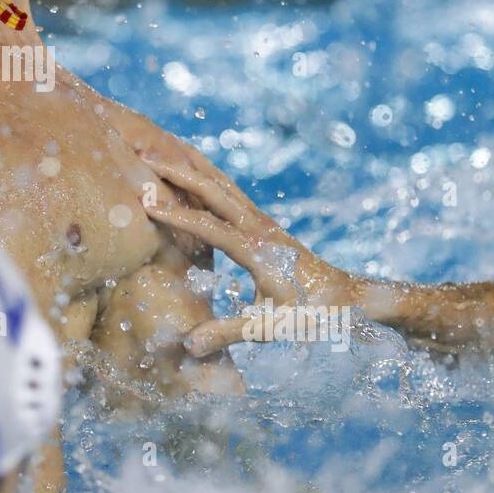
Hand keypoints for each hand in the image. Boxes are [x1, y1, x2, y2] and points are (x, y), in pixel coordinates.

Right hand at [139, 155, 359, 356]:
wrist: (348, 298)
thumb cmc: (314, 314)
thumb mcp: (273, 328)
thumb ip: (230, 333)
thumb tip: (189, 346)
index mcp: (258, 250)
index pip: (209, 226)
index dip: (176, 214)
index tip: (145, 203)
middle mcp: (259, 228)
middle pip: (214, 190)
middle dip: (178, 172)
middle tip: (145, 157)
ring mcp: (263, 222)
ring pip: (223, 184)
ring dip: (193, 164)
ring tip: (163, 146)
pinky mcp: (265, 224)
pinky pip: (231, 192)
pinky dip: (208, 176)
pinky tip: (195, 171)